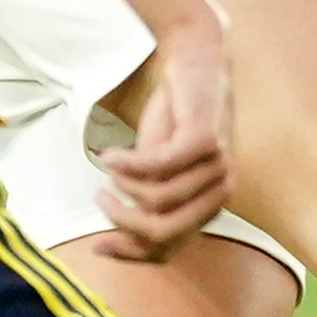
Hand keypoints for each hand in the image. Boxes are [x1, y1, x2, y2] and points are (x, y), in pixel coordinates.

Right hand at [101, 20, 232, 255]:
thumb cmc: (174, 117)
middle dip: (122, 223)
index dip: (130, 254)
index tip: (97, 245)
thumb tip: (120, 233)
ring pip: (155, 200)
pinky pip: (155, 167)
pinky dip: (126, 163)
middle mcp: (220, 192)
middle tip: (99, 199)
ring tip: (108, 166)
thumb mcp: (158, 167)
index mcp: (209, 206)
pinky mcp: (205, 140)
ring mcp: (217, 167)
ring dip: (121, 184)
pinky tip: (109, 154)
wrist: (196, 62)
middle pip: (162, 234)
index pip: (169, 250)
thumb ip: (147, 198)